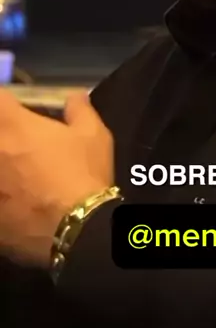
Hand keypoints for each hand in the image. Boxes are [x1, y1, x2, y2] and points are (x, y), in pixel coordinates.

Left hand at [0, 89, 113, 266]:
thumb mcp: (94, 136)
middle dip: (3, 138)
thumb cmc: (83, 175)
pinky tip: (15, 203)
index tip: (12, 110)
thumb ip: (80, 110)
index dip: (5, 103)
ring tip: (16, 178)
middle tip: (16, 145)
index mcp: (12, 125)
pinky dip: (1, 198)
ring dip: (2, 169)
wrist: (76, 231)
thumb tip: (75, 96)